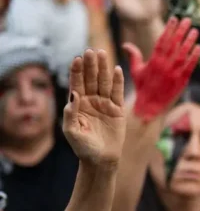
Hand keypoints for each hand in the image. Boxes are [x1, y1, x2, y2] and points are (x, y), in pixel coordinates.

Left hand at [63, 49, 125, 166]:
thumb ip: (70, 114)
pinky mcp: (118, 109)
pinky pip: (118, 92)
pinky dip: (118, 81)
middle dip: (90, 65)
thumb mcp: (72, 132)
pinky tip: (117, 69)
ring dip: (103, 68)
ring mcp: (105, 104)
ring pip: (104, 82)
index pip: (77, 83)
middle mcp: (91, 101)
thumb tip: (73, 94)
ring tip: (102, 53)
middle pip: (90, 79)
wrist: (101, 159)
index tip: (78, 58)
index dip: (77, 71)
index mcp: (78, 104)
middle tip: (91, 51)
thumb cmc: (83, 147)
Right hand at [123, 17, 199, 121]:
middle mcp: (163, 66)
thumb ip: (134, 56)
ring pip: (183, 54)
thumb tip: (126, 45)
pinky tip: (199, 47)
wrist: (149, 107)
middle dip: (180, 31)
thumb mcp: (136, 71)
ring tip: (195, 30)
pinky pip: (189, 67)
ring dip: (189, 42)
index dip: (168, 29)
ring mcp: (173, 73)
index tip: (174, 19)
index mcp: (153, 62)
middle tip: (188, 20)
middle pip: (174, 45)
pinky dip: (194, 57)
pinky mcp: (181, 81)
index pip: (162, 41)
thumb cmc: (143, 88)